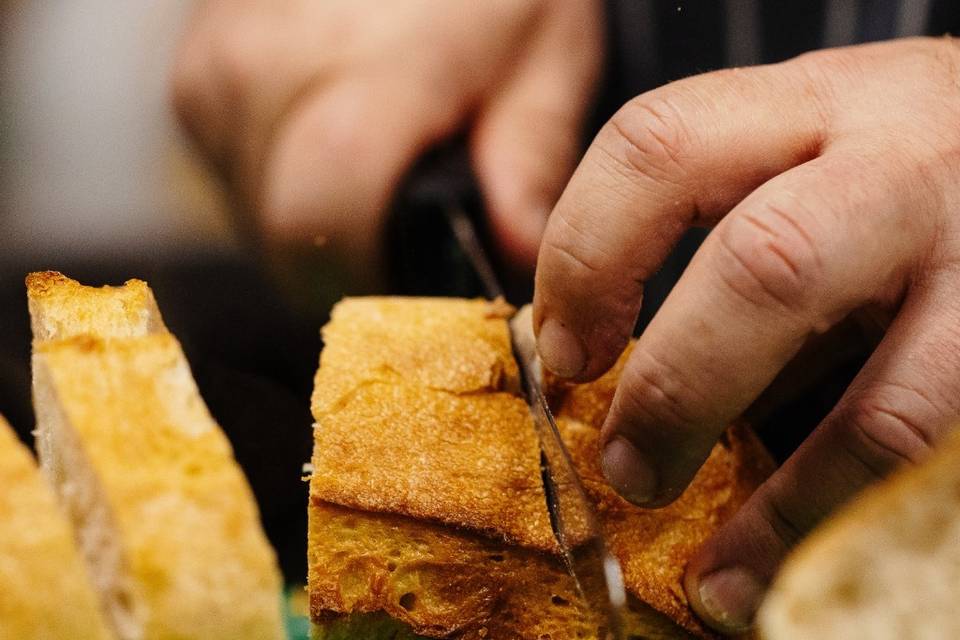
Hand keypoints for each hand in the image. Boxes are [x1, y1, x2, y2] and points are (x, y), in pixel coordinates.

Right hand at [172, 0, 601, 287]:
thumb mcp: (543, 52)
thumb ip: (530, 157)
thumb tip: (515, 257)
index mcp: (360, 68)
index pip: (319, 220)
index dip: (362, 278)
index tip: (408, 288)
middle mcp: (260, 70)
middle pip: (278, 233)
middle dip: (340, 258)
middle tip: (399, 233)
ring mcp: (213, 68)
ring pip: (249, 210)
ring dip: (309, 217)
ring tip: (370, 169)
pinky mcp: (192, 73)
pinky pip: (228, 171)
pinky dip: (279, 178)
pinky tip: (327, 140)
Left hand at [532, 37, 959, 632]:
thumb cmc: (904, 174)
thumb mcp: (813, 173)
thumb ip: (726, 254)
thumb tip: (615, 367)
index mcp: (807, 105)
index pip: (658, 146)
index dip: (585, 256)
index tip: (560, 351)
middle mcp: (896, 162)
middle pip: (761, 263)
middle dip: (672, 384)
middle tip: (623, 462)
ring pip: (873, 392)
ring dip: (774, 494)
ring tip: (710, 550)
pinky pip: (920, 445)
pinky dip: (833, 513)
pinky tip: (777, 554)